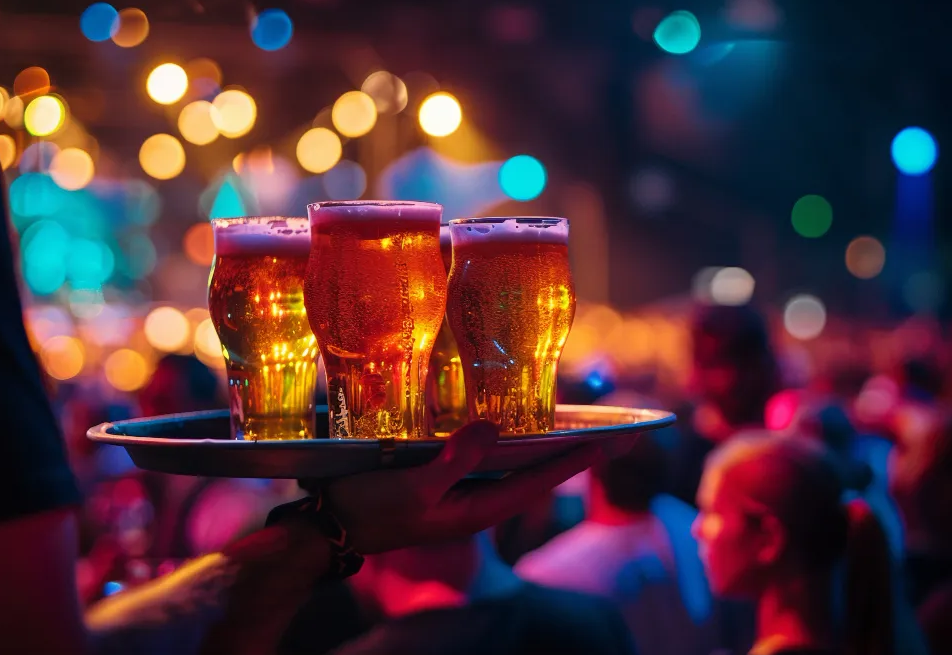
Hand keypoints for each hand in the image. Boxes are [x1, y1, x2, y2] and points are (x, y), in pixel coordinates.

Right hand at [324, 421, 603, 552]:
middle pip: (537, 473)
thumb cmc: (371, 508)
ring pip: (516, 465)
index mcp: (478, 508)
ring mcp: (462, 491)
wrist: (334, 524)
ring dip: (549, 446)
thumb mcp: (413, 488)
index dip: (575, 461)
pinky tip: (515, 427)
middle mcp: (478, 501)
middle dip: (576, 452)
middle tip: (617, 432)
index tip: (611, 441)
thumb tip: (496, 429)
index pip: (539, 482)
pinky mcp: (445, 480)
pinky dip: (512, 443)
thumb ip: (455, 461)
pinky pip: (490, 459)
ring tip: (581, 427)